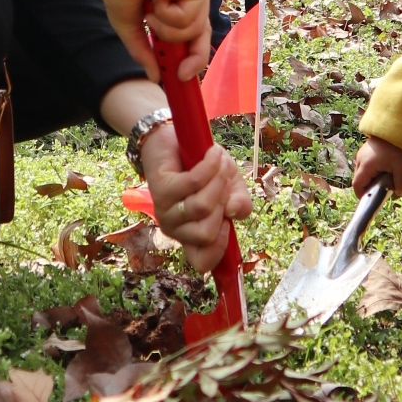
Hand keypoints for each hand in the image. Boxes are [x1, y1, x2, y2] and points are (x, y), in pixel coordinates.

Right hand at [91, 0, 212, 79]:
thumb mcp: (129, 24)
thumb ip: (143, 50)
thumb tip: (154, 77)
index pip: (191, 32)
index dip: (189, 55)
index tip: (181, 76)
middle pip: (202, 35)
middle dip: (193, 59)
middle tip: (180, 75)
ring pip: (192, 31)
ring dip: (165, 27)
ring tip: (150, 7)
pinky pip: (189, 19)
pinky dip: (167, 14)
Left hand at [141, 128, 250, 272]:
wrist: (178, 139)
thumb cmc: (205, 169)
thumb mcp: (232, 187)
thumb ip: (241, 204)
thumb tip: (234, 211)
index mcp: (192, 236)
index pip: (201, 262)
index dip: (218, 251)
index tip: (228, 224)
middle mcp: (176, 229)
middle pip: (206, 233)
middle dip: (223, 203)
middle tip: (223, 181)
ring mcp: (165, 210)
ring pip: (202, 207)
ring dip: (219, 180)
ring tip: (221, 163)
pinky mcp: (161, 188)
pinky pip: (194, 182)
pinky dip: (211, 165)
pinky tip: (214, 154)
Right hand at [352, 134, 401, 196]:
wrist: (398, 126)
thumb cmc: (399, 148)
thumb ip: (400, 185)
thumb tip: (397, 192)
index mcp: (366, 165)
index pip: (357, 186)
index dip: (362, 195)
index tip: (372, 199)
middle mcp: (360, 159)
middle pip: (360, 179)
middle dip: (370, 186)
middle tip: (384, 188)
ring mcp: (363, 152)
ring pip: (364, 171)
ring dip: (373, 177)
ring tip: (388, 175)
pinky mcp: (367, 148)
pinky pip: (367, 163)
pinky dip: (375, 169)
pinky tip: (388, 166)